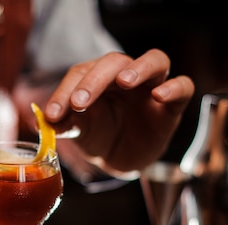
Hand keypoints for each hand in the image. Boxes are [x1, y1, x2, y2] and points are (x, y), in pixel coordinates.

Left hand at [44, 48, 194, 175]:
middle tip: (80, 102)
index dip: (65, 91)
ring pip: (154, 60)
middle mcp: (125, 76)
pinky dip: (174, 87)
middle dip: (95, 80)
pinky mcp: (172, 106)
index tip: (53, 114)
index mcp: (98, 78)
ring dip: (139, 68)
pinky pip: (183, 86)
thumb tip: (44, 120)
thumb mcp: (79, 132)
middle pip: (114, 62)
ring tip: (124, 81)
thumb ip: (63, 124)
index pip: (81, 73)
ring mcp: (151, 87)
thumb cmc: (99, 136)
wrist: (120, 160)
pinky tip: (160, 95)